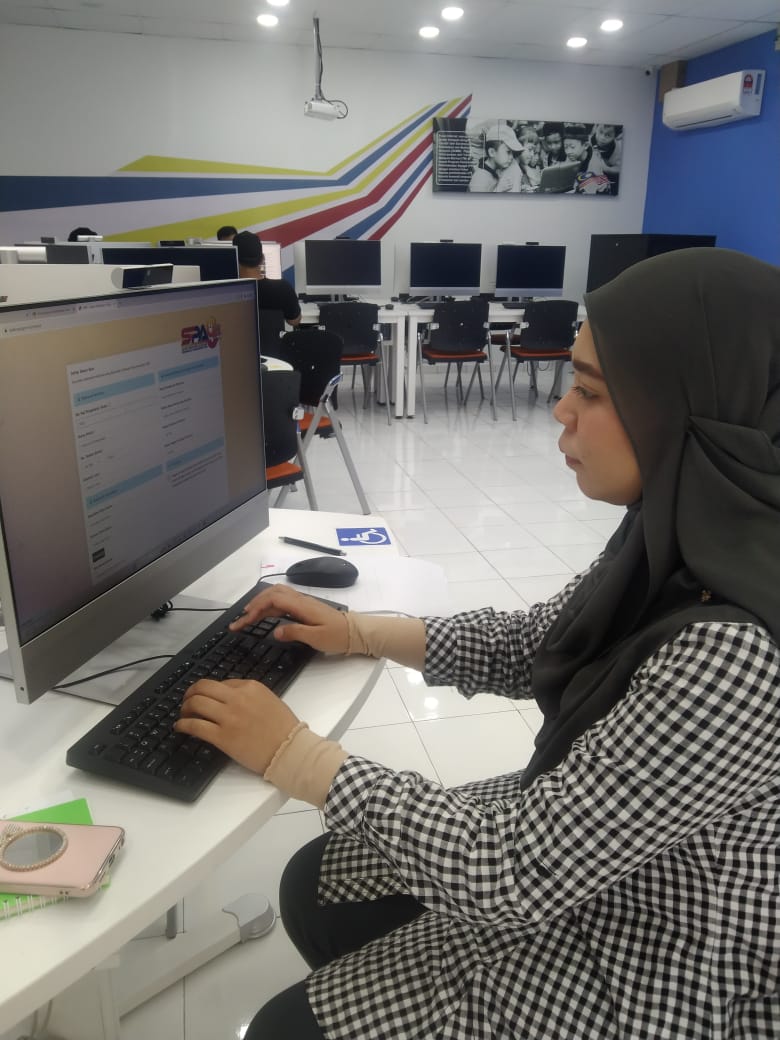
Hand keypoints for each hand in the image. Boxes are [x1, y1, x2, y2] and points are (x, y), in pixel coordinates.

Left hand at [175, 678, 299, 773]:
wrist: (290, 750)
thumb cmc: (284, 729)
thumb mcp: (269, 700)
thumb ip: (249, 695)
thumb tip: (228, 696)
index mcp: (251, 687)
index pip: (221, 682)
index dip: (210, 691)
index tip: (206, 697)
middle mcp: (237, 698)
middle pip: (203, 687)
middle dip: (190, 693)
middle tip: (187, 700)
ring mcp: (229, 717)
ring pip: (196, 703)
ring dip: (185, 708)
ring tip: (184, 714)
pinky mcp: (222, 737)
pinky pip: (195, 726)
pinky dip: (183, 725)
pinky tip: (180, 727)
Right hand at [230, 584, 348, 653]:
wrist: (354, 632)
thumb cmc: (338, 635)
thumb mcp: (316, 637)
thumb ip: (295, 632)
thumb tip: (276, 632)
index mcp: (302, 606)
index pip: (273, 599)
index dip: (257, 607)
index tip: (245, 620)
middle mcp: (301, 601)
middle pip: (272, 594)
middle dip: (254, 604)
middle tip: (241, 619)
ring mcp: (303, 603)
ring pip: (277, 596)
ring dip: (261, 603)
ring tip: (248, 616)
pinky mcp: (304, 608)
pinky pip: (283, 602)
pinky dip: (270, 606)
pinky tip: (265, 616)